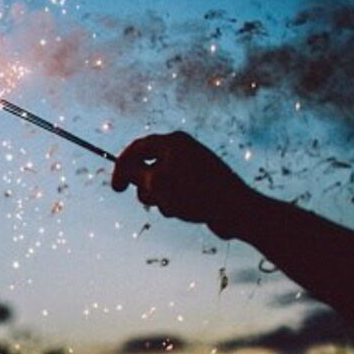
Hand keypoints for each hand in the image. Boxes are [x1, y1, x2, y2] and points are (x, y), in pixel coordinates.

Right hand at [111, 131, 254, 236]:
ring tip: (172, 207)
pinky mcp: (200, 183)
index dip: (121, 167)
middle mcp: (183, 150)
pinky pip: (176, 191)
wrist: (237, 210)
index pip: (137, 148)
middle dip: (145, 187)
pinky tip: (184, 211)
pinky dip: (173, 201)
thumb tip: (125, 168)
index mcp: (173, 142)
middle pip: (147, 165)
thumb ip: (135, 173)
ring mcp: (192, 166)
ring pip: (160, 182)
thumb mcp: (157, 182)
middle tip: (149, 201)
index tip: (117, 189)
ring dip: (159, 197)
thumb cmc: (196, 193)